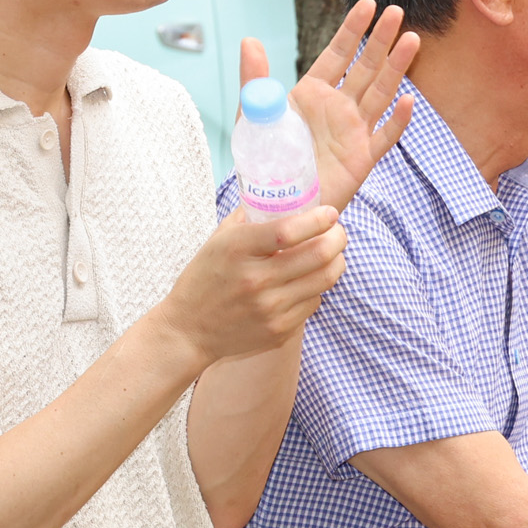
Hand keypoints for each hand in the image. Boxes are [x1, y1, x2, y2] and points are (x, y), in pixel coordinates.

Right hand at [158, 203, 347, 367]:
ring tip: (332, 253)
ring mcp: (269, 308)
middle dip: (338, 238)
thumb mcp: (218, 240)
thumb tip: (283, 197)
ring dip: (336, 261)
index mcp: (238, 250)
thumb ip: (249, 217)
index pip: (288, 231)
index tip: (329, 212)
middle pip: (318, 254)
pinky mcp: (278, 330)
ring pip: (324, 279)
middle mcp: (255, 280)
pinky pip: (314, 302)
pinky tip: (307, 281)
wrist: (189, 330)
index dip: (318, 219)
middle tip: (337, 232)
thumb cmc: (204, 278)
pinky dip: (317, 287)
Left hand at [239, 0, 418, 213]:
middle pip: (365, 68)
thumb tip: (249, 40)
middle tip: (397, 12)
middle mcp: (337, 109)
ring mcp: (353, 133)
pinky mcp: (361, 160)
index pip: (337, 55)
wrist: (273, 205)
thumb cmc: (264, 162)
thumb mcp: (254, 116)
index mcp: (312, 95)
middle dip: (380, 40)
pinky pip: (384, 138)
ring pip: (380, 94)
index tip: (369, 4)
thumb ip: (254, 79)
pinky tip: (408, 101)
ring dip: (396, 69)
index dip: (353, 30)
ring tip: (412, 40)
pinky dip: (396, 122)